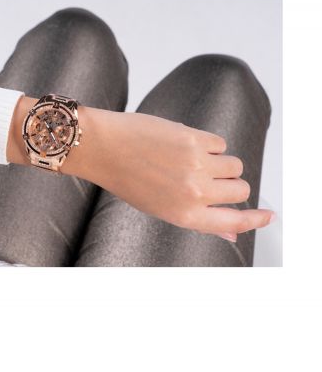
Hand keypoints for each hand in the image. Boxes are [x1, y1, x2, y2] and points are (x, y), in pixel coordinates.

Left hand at [7, 97, 275, 241]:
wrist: (101, 146)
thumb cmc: (128, 178)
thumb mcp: (161, 208)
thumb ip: (198, 218)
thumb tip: (232, 233)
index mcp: (185, 215)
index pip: (234, 222)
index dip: (256, 219)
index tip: (269, 215)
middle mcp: (195, 193)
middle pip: (241, 189)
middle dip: (232, 184)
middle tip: (208, 176)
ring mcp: (197, 165)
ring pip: (235, 164)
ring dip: (221, 161)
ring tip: (190, 159)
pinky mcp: (194, 139)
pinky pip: (220, 142)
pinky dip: (208, 143)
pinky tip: (182, 143)